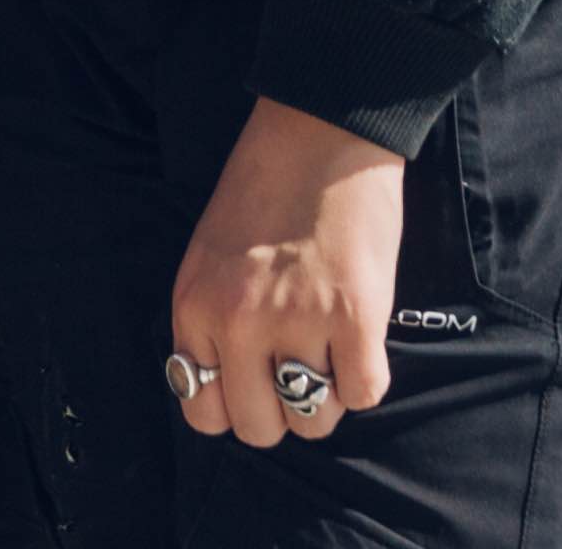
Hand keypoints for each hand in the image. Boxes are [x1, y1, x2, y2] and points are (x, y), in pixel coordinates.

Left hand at [167, 95, 401, 452]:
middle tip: (298, 368)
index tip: (254, 383)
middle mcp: (238, 323)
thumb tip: (227, 387)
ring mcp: (297, 321)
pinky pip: (364, 393)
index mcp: (195, 307)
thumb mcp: (208, 257)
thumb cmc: (263, 189)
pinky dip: (367, 378)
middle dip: (282, 409)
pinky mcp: (356, 316)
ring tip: (331, 349)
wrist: (318, 133)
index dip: (235, 405)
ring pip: (314, 420)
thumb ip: (211, 322)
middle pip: (259, 428)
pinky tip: (361, 341)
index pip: (202, 411)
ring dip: (327, 395)